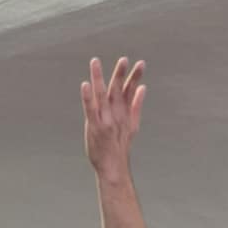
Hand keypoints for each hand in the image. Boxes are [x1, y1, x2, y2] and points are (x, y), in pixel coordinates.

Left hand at [82, 56, 145, 175]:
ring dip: (99, 78)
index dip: (134, 77)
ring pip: (102, 95)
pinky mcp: (94, 127)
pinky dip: (88, 97)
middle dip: (121, 74)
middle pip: (118, 90)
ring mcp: (105, 120)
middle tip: (124, 59)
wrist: (113, 167)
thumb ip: (137, 105)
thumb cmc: (120, 147)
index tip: (139, 63)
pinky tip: (85, 85)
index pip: (130, 90)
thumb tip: (142, 88)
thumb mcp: (133, 126)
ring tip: (95, 62)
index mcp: (124, 112)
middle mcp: (115, 114)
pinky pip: (90, 109)